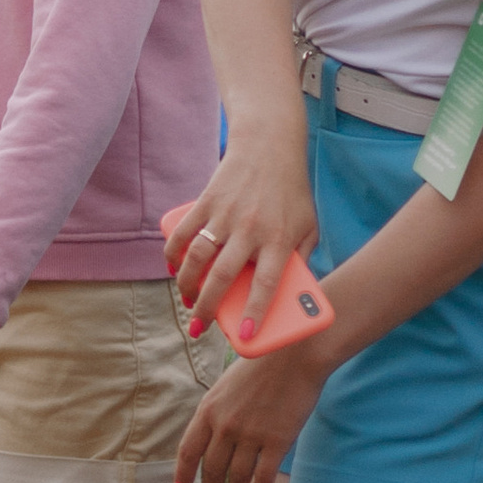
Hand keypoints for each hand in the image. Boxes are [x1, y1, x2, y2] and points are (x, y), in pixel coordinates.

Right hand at [161, 125, 318, 346]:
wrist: (269, 146)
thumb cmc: (291, 193)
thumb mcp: (308, 226)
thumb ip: (301, 259)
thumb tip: (290, 296)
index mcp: (280, 239)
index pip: (267, 284)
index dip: (255, 312)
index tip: (245, 336)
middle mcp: (251, 229)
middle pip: (223, 277)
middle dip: (207, 308)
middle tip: (199, 327)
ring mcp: (226, 215)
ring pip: (197, 258)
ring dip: (187, 285)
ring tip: (187, 301)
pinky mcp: (206, 202)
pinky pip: (183, 234)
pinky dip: (173, 254)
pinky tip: (174, 270)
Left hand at [173, 339, 330, 482]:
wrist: (295, 353)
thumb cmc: (262, 362)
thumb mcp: (226, 384)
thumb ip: (216, 411)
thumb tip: (211, 437)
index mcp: (208, 409)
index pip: (188, 451)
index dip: (183, 475)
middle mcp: (225, 425)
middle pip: (212, 469)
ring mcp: (251, 434)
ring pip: (237, 476)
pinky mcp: (277, 440)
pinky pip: (264, 475)